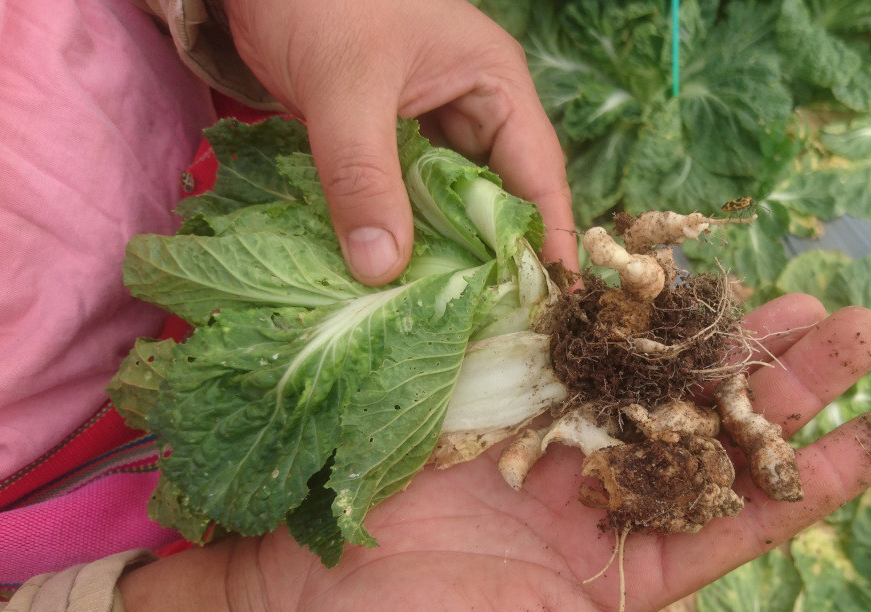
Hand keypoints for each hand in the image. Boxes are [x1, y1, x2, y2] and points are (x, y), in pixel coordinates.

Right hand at [121, 294, 870, 611]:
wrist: (291, 606)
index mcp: (620, 571)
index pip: (737, 519)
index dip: (810, 478)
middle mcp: (599, 500)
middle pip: (711, 432)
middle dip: (783, 384)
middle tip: (858, 327)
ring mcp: (550, 444)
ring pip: (656, 380)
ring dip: (720, 337)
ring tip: (787, 292)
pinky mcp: (495, 402)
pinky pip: (568, 350)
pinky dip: (618, 314)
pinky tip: (669, 277)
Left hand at [221, 0, 577, 284]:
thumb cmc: (317, 1)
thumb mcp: (345, 87)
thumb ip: (362, 174)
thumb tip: (381, 268)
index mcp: (493, 82)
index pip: (538, 173)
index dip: (548, 237)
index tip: (553, 299)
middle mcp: (472, 106)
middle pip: (500, 196)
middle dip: (495, 255)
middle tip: (494, 320)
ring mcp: (429, 123)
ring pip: (451, 201)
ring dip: (445, 249)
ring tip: (448, 311)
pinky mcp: (387, 138)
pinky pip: (406, 196)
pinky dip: (402, 231)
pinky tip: (394, 272)